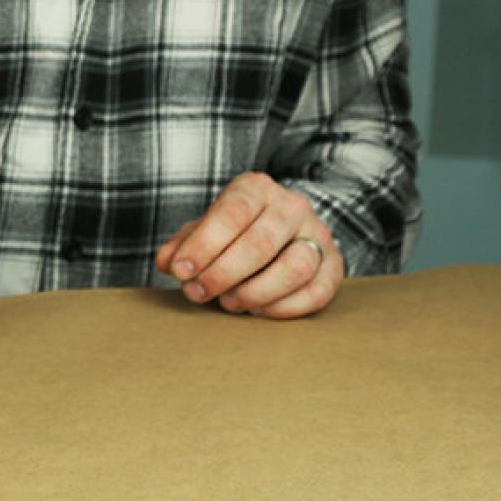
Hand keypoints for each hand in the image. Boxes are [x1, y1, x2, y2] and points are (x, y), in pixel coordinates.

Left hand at [155, 172, 344, 318]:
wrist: (282, 230)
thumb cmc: (233, 232)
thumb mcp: (204, 229)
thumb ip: (183, 244)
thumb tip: (167, 261)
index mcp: (256, 188)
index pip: (231, 213)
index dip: (204, 244)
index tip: (181, 271)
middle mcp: (292, 206)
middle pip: (261, 242)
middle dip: (223, 273)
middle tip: (197, 293)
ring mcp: (318, 234)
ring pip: (295, 267)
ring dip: (256, 292)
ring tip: (229, 303)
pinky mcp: (334, 265)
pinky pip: (317, 291)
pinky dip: (285, 307)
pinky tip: (258, 311)